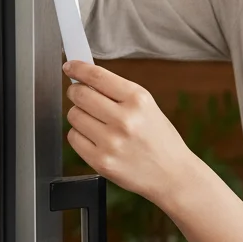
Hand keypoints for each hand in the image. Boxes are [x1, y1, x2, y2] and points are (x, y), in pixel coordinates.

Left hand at [63, 61, 196, 205]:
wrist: (173, 175)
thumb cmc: (159, 138)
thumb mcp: (147, 107)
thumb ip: (117, 92)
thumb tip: (84, 78)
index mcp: (138, 99)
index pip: (97, 76)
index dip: (78, 68)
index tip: (70, 66)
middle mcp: (125, 119)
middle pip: (80, 95)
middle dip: (76, 92)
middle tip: (81, 96)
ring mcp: (112, 142)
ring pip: (74, 116)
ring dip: (79, 116)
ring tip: (97, 123)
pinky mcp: (102, 162)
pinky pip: (74, 138)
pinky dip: (80, 136)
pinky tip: (96, 139)